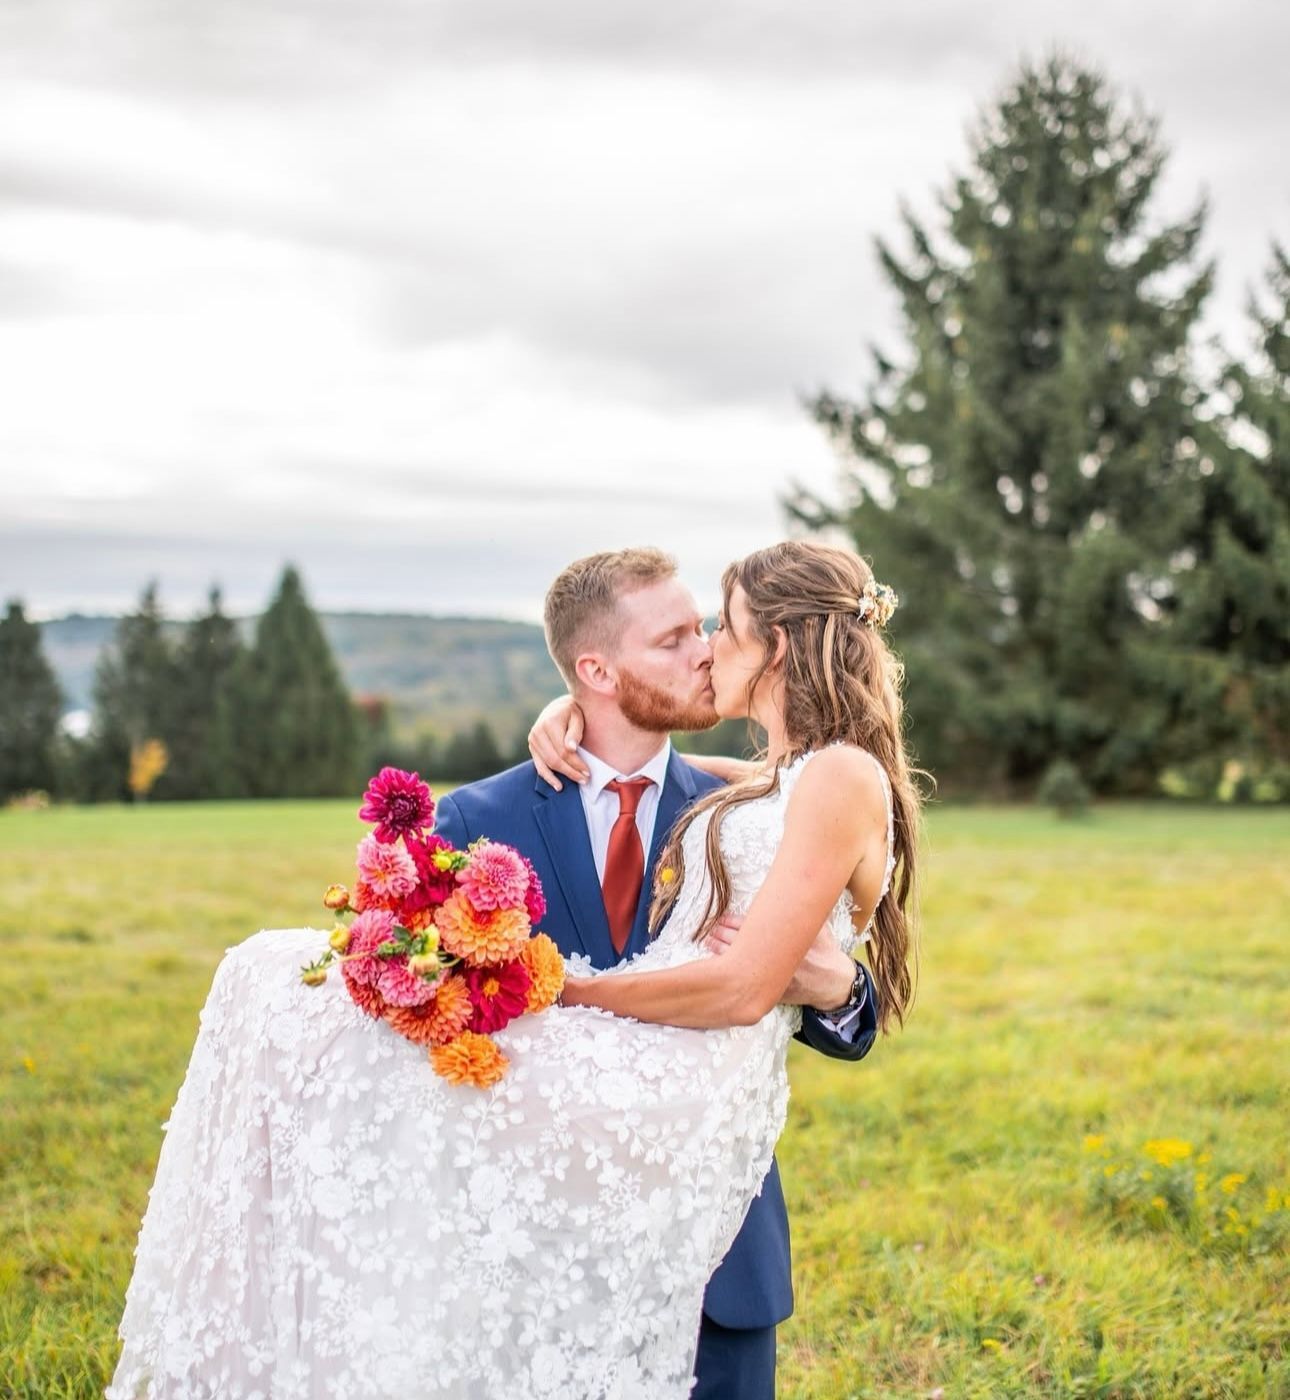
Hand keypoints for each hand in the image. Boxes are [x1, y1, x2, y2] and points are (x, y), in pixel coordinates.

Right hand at [528, 696, 589, 789]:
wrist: (557, 708)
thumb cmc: (572, 712)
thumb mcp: (577, 716)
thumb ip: (575, 732)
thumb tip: (571, 748)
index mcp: (549, 723)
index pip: (563, 750)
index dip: (576, 763)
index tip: (588, 771)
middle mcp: (537, 732)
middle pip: (555, 759)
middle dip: (571, 771)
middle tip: (585, 779)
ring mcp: (533, 740)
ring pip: (548, 764)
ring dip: (563, 776)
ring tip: (578, 781)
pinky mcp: (532, 747)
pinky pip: (539, 766)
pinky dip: (548, 777)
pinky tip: (558, 786)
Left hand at [706, 913, 853, 1010]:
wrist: (834, 984)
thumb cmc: (825, 951)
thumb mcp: (820, 927)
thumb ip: (807, 909)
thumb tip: (799, 883)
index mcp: (790, 939)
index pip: (753, 928)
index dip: (734, 923)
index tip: (722, 920)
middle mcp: (780, 958)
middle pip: (742, 944)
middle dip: (723, 936)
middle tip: (711, 929)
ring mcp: (775, 977)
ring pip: (740, 963)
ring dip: (722, 952)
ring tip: (709, 941)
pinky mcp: (771, 992)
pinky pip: (746, 981)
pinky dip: (731, 973)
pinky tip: (718, 966)